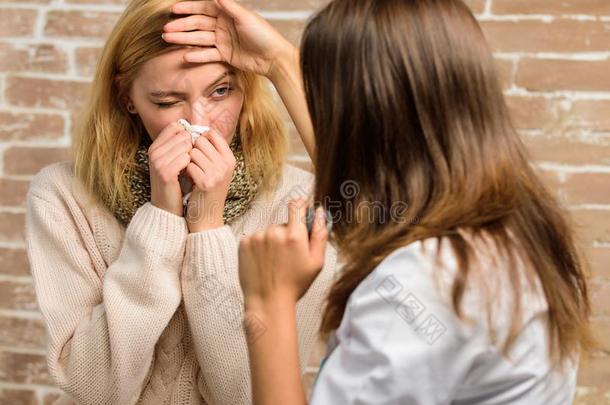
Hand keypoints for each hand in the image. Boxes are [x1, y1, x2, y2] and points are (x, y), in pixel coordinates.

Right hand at [149, 122, 192, 216]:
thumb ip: (179, 145)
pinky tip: (190, 174)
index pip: (176, 126)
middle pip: (183, 135)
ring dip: (193, 156)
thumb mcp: (173, 161)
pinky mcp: (165, 172)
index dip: (188, 134)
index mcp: (155, 146)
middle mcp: (154, 152)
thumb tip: (194, 128)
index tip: (192, 148)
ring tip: (190, 169)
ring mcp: (158, 162)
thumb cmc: (175, 183)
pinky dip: (192, 165)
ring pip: (186, 146)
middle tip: (191, 162)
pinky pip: (186, 158)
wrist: (167, 208)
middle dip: (192, 146)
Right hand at [163, 0, 295, 79]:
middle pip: (198, 24)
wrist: (274, 58)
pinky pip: (208, 55)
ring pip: (200, 39)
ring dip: (184, 39)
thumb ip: (229, 6)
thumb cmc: (264, 35)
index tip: (174, 10)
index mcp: (227, 14)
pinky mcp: (225, 55)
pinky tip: (185, 55)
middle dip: (182, 26)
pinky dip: (197, 55)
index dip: (189, 8)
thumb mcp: (246, 18)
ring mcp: (223, 41)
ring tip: (168, 40)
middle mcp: (223, 26)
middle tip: (166, 29)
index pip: (203, 9)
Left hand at [185, 128, 235, 231]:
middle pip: (201, 141)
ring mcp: (218, 173)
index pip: (212, 134)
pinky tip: (191, 182)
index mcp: (230, 159)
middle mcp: (227, 164)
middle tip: (194, 165)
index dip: (200, 139)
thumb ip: (210, 149)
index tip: (196, 150)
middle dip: (193, 150)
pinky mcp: (206, 182)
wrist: (207, 217)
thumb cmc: (207, 190)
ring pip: (193, 152)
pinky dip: (186, 173)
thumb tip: (198, 126)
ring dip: (188, 162)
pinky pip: (189, 165)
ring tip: (193, 174)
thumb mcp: (215, 169)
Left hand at [238, 199, 328, 311]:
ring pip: (269, 232)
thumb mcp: (316, 262)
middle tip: (288, 257)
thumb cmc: (295, 285)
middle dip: (288, 235)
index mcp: (294, 235)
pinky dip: (259, 247)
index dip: (301, 207)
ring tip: (274, 263)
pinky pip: (256, 238)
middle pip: (284, 224)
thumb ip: (320, 234)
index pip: (297, 206)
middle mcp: (274, 232)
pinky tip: (263, 262)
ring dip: (273, 242)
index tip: (301, 212)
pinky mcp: (244, 243)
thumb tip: (319, 212)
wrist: (268, 302)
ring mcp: (257, 237)